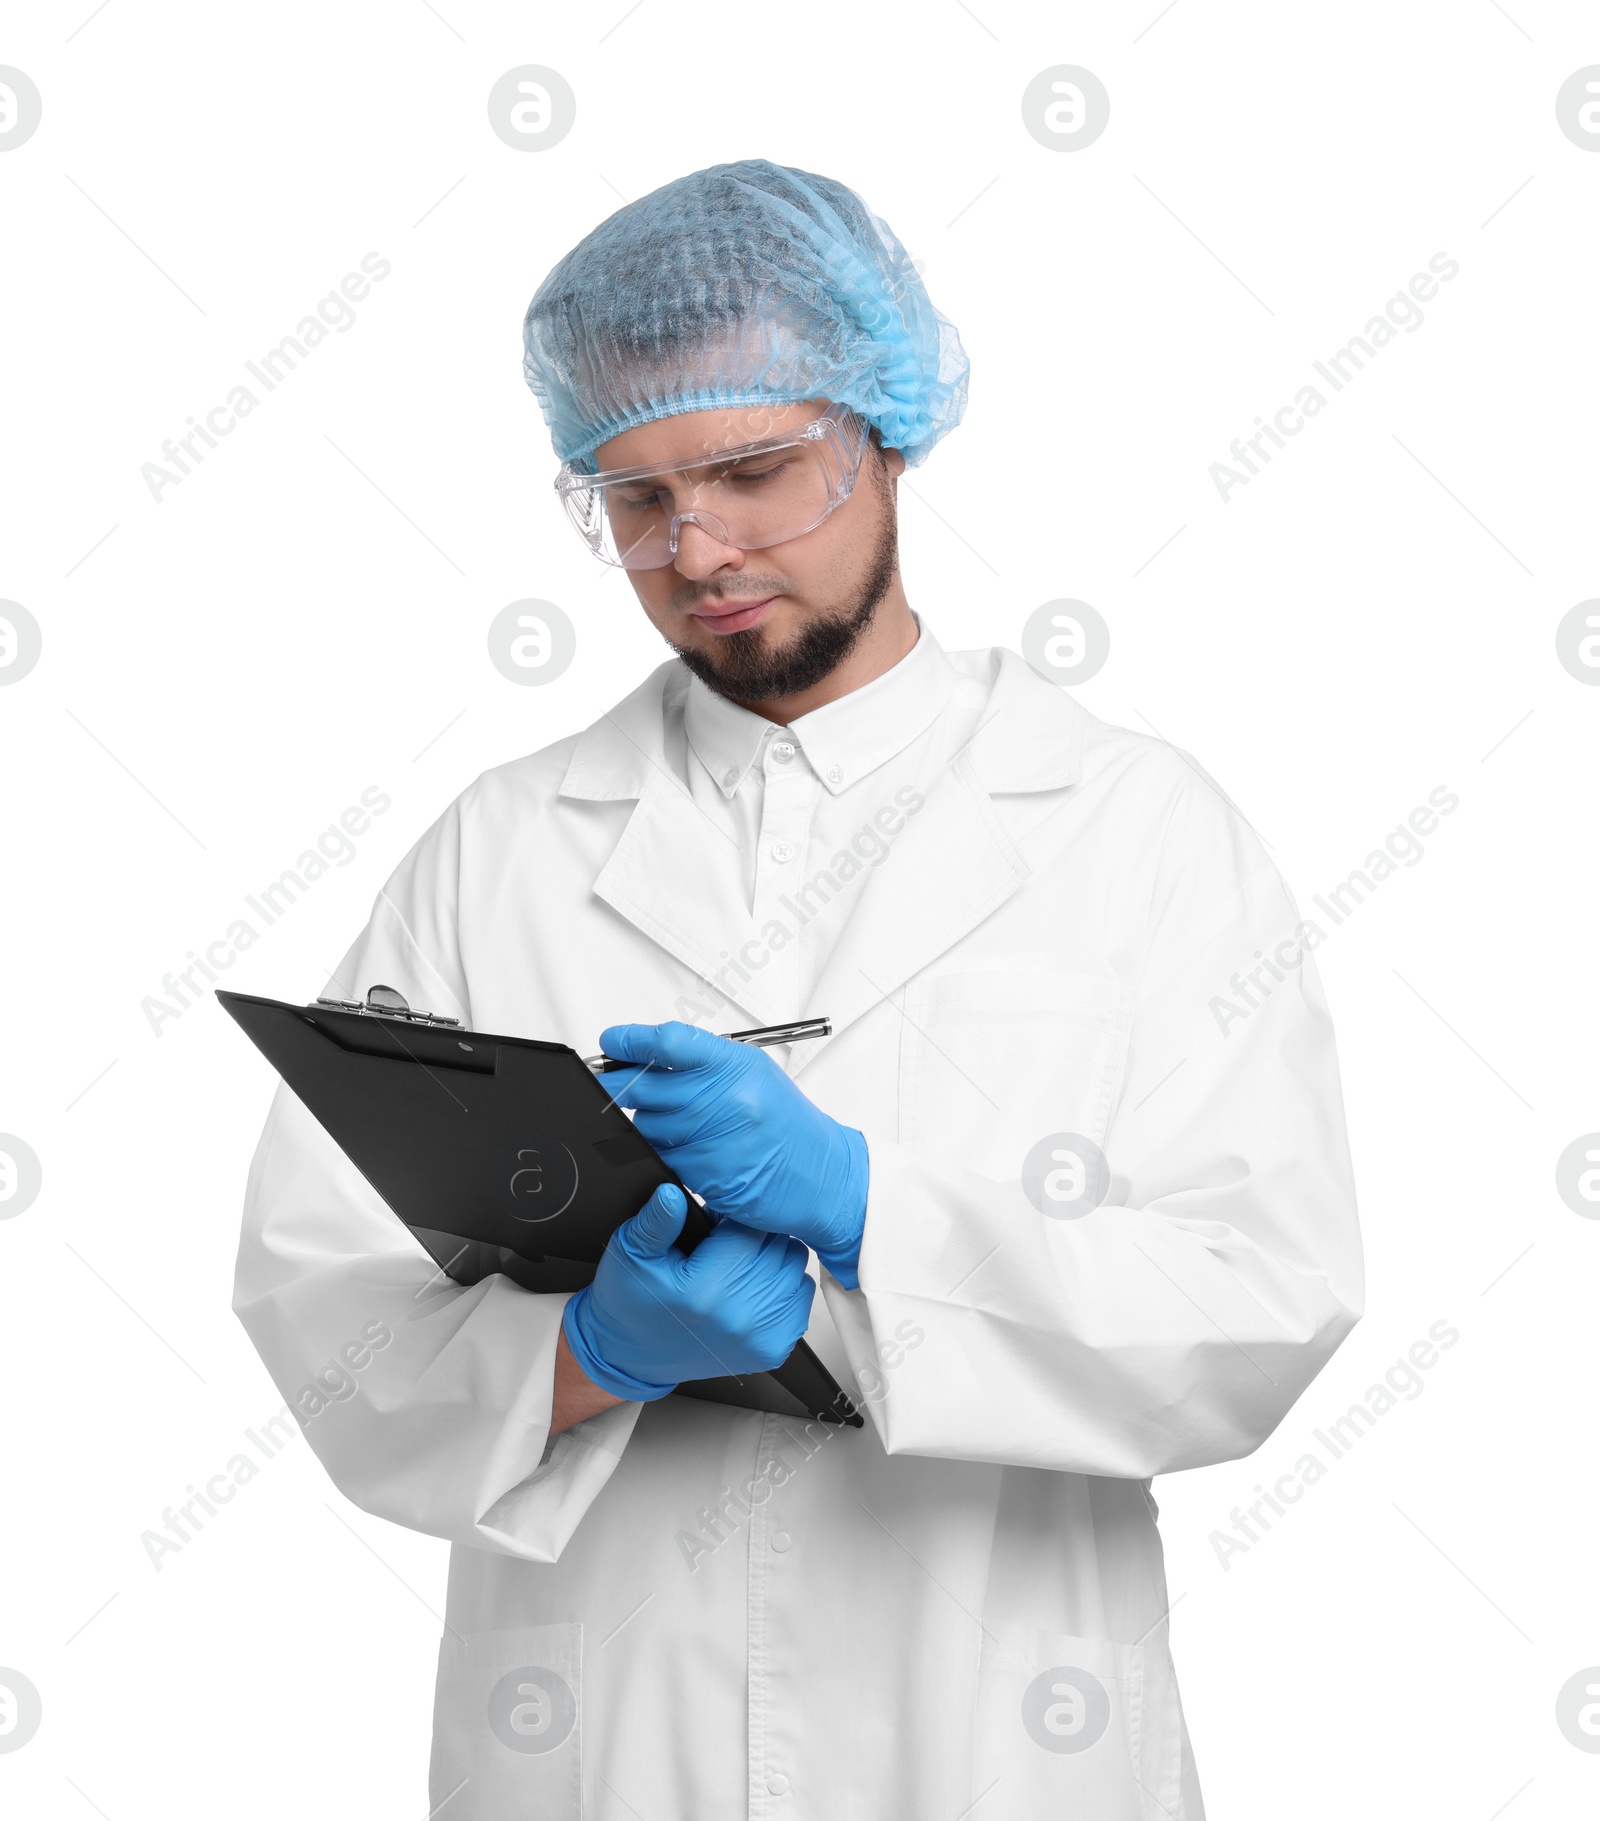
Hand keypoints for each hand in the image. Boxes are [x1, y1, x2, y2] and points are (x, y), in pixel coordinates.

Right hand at [561, 1182, 815, 1400]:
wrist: (634, 1354)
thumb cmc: (633, 1303)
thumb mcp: (631, 1254)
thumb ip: (655, 1222)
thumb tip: (670, 1195)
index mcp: (705, 1288)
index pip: (751, 1228)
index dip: (739, 1214)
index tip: (724, 1219)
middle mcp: (738, 1316)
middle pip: (779, 1246)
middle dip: (759, 1234)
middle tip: (731, 1239)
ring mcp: (758, 1336)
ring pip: (796, 1267)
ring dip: (776, 1257)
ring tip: (744, 1260)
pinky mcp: (770, 1350)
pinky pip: (802, 1300)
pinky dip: (787, 1286)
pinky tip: (758, 1283)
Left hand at [597, 1021, 868, 1288]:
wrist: (824, 1176)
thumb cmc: (788, 1125)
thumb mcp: (754, 1076)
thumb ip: (703, 1064)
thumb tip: (645, 1056)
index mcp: (738, 1066)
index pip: (670, 1042)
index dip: (631, 1041)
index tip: (612, 1042)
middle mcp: (728, 1099)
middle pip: (645, 1086)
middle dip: (618, 1085)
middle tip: (608, 1084)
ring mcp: (717, 1140)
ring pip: (647, 1127)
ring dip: (644, 1125)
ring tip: (669, 1123)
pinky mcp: (708, 1176)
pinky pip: (663, 1160)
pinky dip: (663, 1155)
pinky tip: (684, 1150)